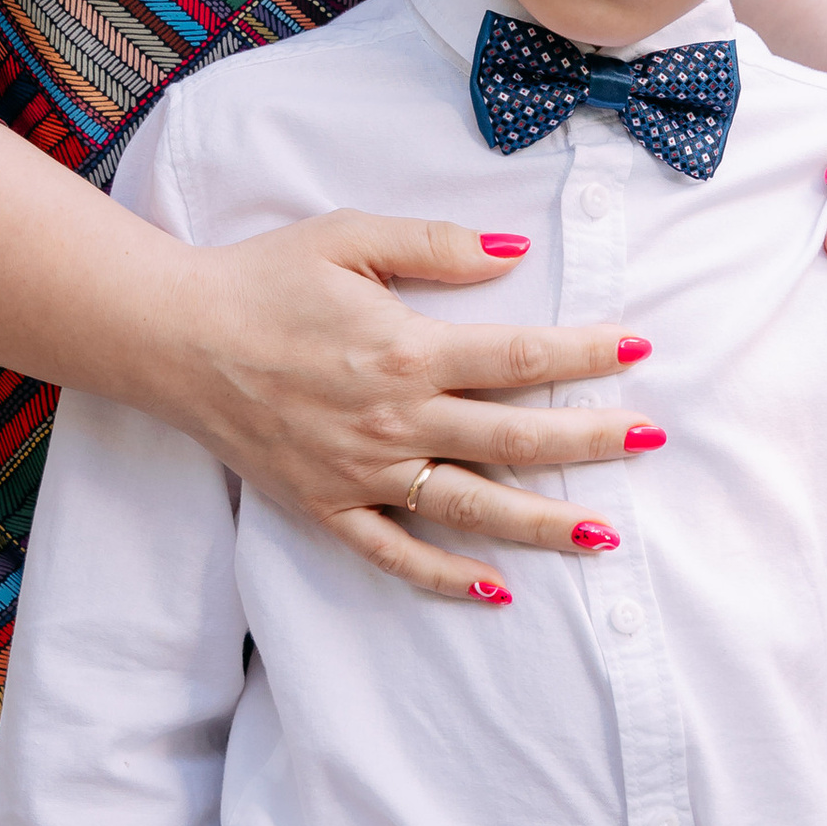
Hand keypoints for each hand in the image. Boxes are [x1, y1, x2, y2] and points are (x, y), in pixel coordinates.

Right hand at [167, 207, 659, 601]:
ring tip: (607, 534)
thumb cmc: (264, 278)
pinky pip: (396, 555)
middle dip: (592, 440)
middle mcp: (393, 419)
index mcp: (405, 348)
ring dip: (544, 522)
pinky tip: (499, 590)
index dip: (586, 353)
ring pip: (472, 508)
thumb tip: (515, 252)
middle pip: (515, 439)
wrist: (174, 337)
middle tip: (652, 439)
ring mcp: (361, 473)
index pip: (521, 357)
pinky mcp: (327, 507)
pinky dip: (448, 576)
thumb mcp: (349, 235)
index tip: (639, 349)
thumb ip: (436, 244)